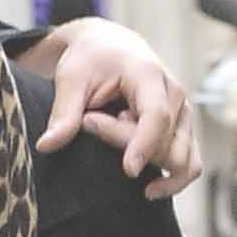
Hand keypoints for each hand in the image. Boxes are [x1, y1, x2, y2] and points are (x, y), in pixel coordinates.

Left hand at [32, 19, 198, 198]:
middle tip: (89, 123)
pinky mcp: (181, 129)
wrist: (110, 47)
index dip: (143, 145)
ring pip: (180, 157)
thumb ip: (63, 113)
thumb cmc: (90, 59)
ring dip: (150, 165)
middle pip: (163, 140)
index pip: (156, 115)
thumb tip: (46, 146)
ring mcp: (182, 113)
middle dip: (126, 146)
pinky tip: (148, 190)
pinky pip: (190, 163)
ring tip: (116, 152)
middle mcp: (174, 94)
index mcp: (149, 75)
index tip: (129, 171)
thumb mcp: (71, 79)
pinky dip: (174, 180)